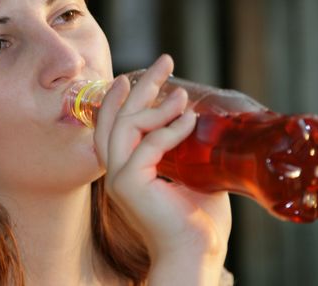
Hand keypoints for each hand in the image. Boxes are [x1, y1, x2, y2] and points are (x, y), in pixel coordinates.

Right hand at [94, 54, 230, 283]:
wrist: (196, 256)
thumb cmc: (197, 222)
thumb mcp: (192, 176)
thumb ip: (188, 151)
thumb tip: (205, 123)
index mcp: (126, 170)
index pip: (113, 127)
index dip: (119, 100)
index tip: (132, 77)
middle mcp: (115, 172)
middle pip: (116, 118)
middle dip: (139, 87)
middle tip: (164, 62)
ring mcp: (119, 178)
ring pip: (125, 126)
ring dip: (153, 103)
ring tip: (180, 89)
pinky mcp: (129, 184)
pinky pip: (148, 146)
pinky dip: (170, 130)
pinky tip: (189, 119)